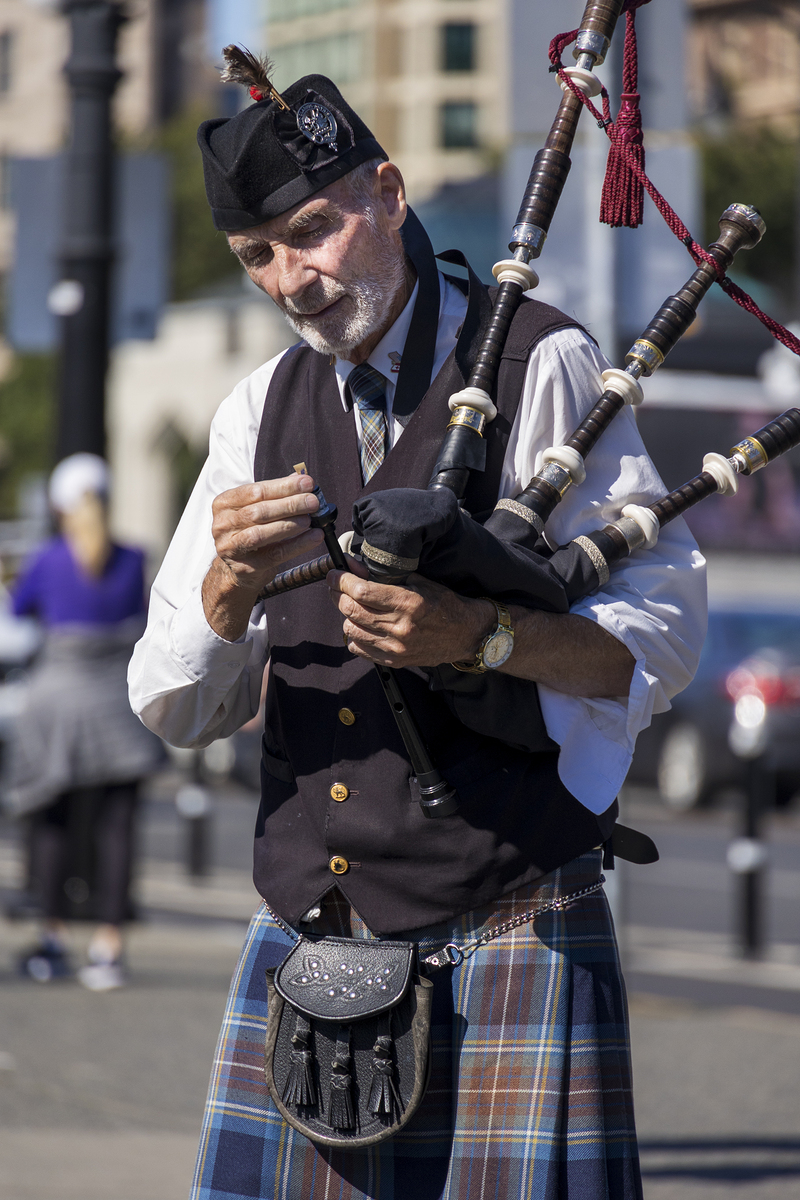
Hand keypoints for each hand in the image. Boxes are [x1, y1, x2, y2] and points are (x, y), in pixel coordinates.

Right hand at [210, 473, 324, 596]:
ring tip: (310, 519)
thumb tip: (301, 478)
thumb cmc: (251, 531)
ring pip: (261, 534)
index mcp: (224, 503)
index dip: (283, 486)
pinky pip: (274, 554)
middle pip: (258, 511)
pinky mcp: (244, 567)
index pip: (255, 491)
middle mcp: (223, 525)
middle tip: (313, 501)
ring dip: (290, 525)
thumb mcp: (258, 508)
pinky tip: (314, 537)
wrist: (239, 567)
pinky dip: (297, 545)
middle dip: (289, 505)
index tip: (307, 483)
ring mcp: (230, 548)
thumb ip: (276, 493)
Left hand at [327, 570, 493, 667]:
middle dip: (338, 595)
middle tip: (337, 587)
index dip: (341, 580)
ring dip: (346, 615)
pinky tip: (362, 626)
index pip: (360, 591)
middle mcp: (399, 628)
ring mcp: (395, 648)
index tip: (335, 574)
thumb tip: (353, 566)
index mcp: (407, 603)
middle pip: (351, 610)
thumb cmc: (444, 604)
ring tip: (352, 606)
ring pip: (350, 630)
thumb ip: (385, 575)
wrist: (466, 634)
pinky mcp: (394, 661)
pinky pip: (359, 648)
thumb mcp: (419, 581)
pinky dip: (354, 635)